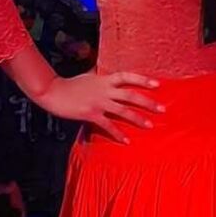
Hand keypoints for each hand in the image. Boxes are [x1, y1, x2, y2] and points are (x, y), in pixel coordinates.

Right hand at [34, 72, 163, 143]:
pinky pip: (108, 125)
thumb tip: (110, 75)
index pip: (128, 77)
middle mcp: (105, 90)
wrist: (53, 92)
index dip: (143, 80)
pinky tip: (126, 140)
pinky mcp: (91, 114)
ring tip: (150, 125)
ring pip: (123, 111)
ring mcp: (99, 103)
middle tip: (162, 109)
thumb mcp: (90, 76)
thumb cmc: (71, 84)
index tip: (158, 85)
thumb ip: (103, 77)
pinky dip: (118, 133)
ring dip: (138, 118)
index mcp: (105, 79)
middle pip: (131, 95)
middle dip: (148, 102)